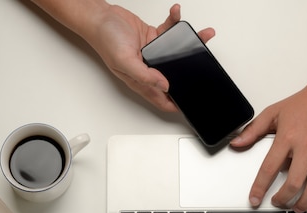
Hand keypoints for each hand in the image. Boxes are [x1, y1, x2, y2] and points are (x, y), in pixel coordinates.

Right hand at [83, 4, 214, 111]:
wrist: (100, 16)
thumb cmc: (105, 39)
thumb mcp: (124, 61)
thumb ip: (144, 75)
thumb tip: (164, 86)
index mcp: (141, 80)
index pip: (162, 100)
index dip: (177, 104)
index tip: (193, 103)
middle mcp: (148, 69)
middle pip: (175, 75)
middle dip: (192, 70)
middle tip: (206, 61)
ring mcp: (152, 53)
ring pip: (178, 53)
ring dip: (191, 42)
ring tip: (202, 34)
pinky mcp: (154, 38)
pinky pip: (170, 33)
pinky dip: (175, 23)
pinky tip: (176, 14)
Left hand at [231, 80, 306, 212]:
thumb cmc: (305, 103)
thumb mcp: (273, 112)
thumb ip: (253, 130)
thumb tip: (236, 144)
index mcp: (288, 137)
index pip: (269, 168)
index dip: (259, 187)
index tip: (254, 198)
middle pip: (293, 183)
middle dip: (283, 199)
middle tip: (277, 203)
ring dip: (304, 202)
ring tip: (297, 207)